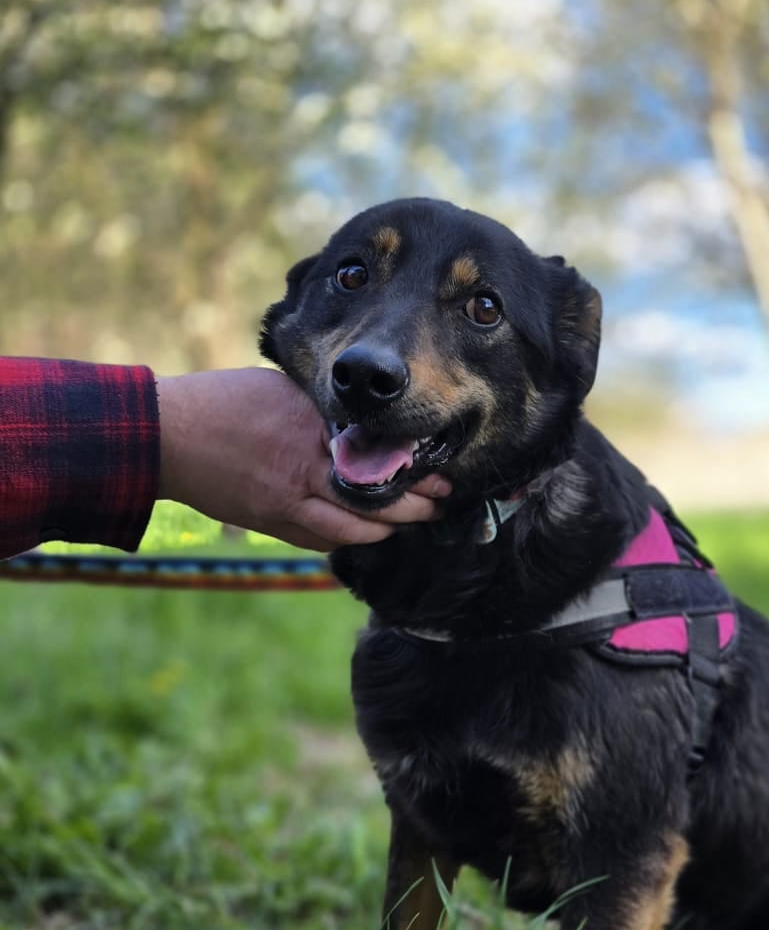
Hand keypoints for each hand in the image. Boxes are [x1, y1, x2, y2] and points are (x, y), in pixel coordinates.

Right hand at [155, 368, 449, 550]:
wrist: (167, 437)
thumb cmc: (222, 402)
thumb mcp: (281, 392)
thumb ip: (322, 410)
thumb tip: (360, 420)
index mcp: (311, 430)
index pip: (377, 455)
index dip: (412, 467)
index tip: (439, 468)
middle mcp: (305, 470)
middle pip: (375, 500)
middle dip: (414, 506)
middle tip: (440, 502)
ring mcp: (288, 503)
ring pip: (352, 529)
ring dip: (388, 528)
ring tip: (413, 521)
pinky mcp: (272, 522)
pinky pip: (320, 538)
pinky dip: (348, 536)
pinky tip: (368, 531)